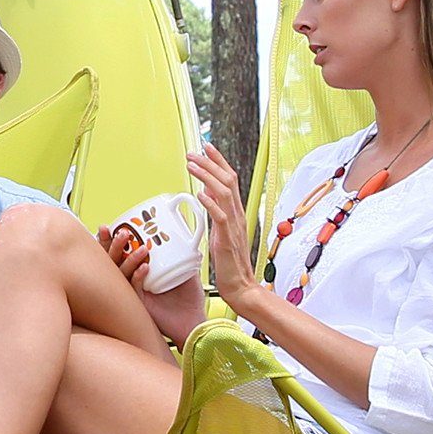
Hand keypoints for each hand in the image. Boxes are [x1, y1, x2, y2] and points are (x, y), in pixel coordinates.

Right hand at [102, 224, 201, 347]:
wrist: (194, 321)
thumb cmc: (188, 297)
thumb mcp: (185, 268)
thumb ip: (180, 251)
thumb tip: (182, 229)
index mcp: (137, 270)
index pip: (119, 252)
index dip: (112, 239)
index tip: (113, 225)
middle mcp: (131, 281)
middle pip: (112, 261)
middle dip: (112, 245)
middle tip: (121, 233)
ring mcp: (133, 293)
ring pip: (119, 274)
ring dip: (127, 259)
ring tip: (141, 249)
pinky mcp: (138, 305)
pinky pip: (133, 288)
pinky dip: (138, 276)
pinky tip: (146, 268)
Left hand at [188, 144, 260, 311]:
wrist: (240, 286)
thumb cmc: (229, 262)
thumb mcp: (221, 231)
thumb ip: (217, 212)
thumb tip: (207, 193)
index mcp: (235, 213)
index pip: (230, 180)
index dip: (219, 162)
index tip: (206, 147)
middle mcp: (237, 215)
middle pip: (228, 181)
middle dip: (210, 163)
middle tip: (193, 152)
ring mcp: (233, 227)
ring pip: (224, 194)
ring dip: (206, 177)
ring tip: (192, 166)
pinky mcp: (227, 240)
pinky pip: (220, 218)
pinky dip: (210, 203)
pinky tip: (199, 194)